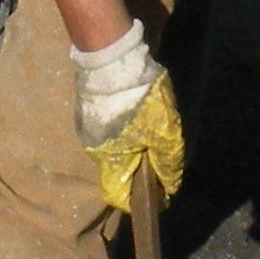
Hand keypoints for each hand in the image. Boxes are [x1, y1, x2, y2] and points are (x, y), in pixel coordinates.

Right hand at [73, 22, 183, 212]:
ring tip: (152, 125)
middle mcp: (94, 149)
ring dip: (134, 144)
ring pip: (115, 149)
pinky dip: (125, 128)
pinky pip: (110, 130)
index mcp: (110, 158)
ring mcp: (88, 129)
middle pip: (120, 171)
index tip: (160, 191)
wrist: (112, 57)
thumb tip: (170, 186)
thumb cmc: (140, 98)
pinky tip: (137, 111)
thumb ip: (168, 161)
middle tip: (161, 149)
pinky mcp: (88, 112)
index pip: (118, 196)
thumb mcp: (164, 130)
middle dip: (142, 166)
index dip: (138, 201)